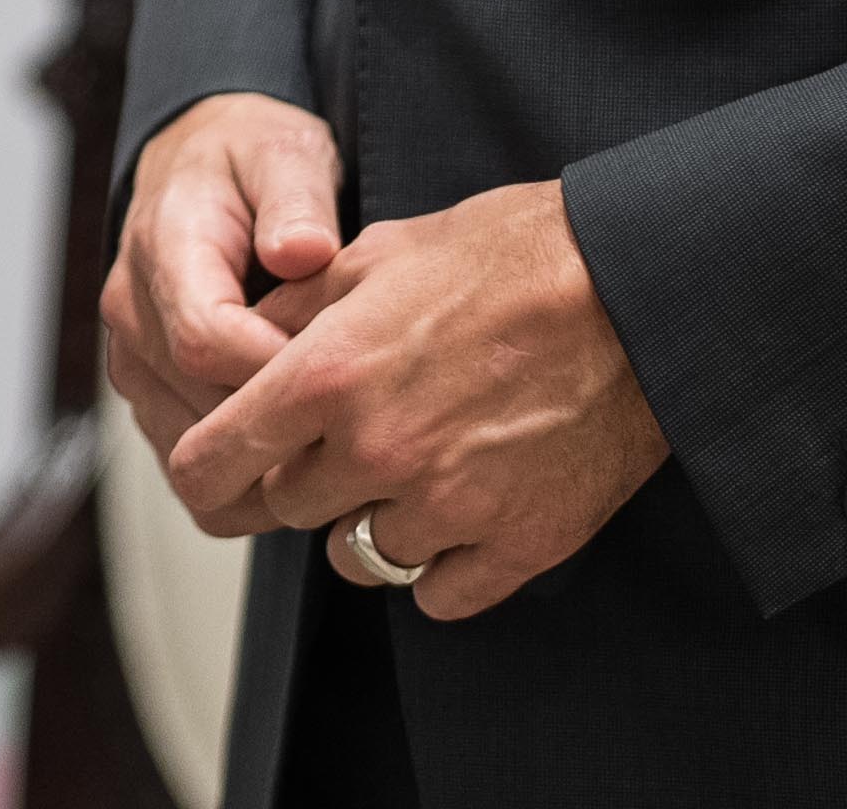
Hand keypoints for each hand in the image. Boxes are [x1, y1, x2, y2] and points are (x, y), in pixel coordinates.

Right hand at [103, 93, 343, 461]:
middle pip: (199, 405)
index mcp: (163, 247)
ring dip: (262, 462)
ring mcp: (132, 358)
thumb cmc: (249, 160)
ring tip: (338, 451)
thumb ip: (295, 200)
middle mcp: (131, 311)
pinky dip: (242, 475)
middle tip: (360, 428)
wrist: (198, 166)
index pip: (206, 340)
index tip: (345, 373)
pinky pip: (186, 459)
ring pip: (188, 448)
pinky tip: (302, 456)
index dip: (277, 372)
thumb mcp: (285, 153)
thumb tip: (302, 251)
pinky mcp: (146, 391)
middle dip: (282, 425)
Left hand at [162, 180, 668, 622]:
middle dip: (307, 475)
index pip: (212, 463)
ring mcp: (449, 506)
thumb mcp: (381, 251)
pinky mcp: (517, 544)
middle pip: (287, 510)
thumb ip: (297, 307)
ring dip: (374, 519)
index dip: (208, 467)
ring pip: (361, 557)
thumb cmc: (510, 255)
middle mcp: (376, 452)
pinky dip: (441, 563)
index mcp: (327, 375)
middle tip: (355, 433)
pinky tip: (465, 508)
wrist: (637, 289)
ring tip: (421, 462)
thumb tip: (241, 337)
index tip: (223, 463)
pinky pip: (437, 595)